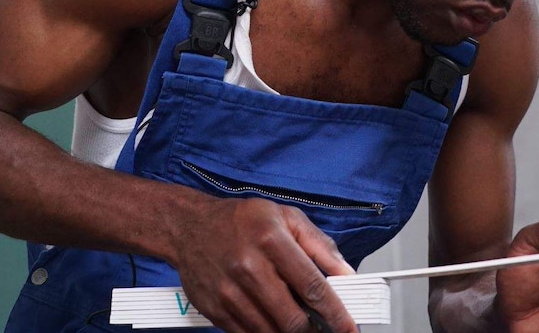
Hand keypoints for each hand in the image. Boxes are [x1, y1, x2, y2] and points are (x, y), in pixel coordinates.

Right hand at [173, 197, 358, 332]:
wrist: (190, 226)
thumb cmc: (242, 220)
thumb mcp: (287, 217)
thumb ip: (320, 245)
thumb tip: (345, 274)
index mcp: (271, 239)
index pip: (311, 285)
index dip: (335, 312)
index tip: (348, 327)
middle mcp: (249, 267)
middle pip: (292, 318)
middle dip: (316, 331)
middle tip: (327, 331)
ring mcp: (229, 292)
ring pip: (271, 332)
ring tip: (304, 328)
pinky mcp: (215, 309)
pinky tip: (278, 327)